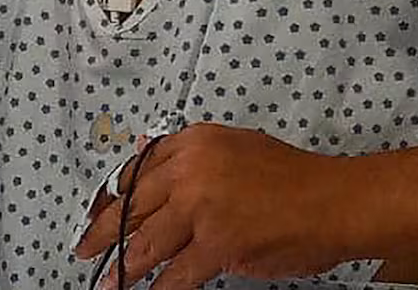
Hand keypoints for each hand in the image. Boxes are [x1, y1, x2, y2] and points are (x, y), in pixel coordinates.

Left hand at [76, 124, 356, 288]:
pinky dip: (161, 288)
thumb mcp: (234, 146)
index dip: (114, 194)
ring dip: (124, 267)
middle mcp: (189, 170)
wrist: (332, 201)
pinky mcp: (217, 242)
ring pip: (148, 241)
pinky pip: (179, 272)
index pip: (139, 169)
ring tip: (106, 282)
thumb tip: (151, 168)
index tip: (99, 209)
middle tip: (85, 246)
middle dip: (104, 230)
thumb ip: (191, 157)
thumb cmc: (291, 176)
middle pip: (134, 203)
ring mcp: (201, 207)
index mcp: (192, 142)